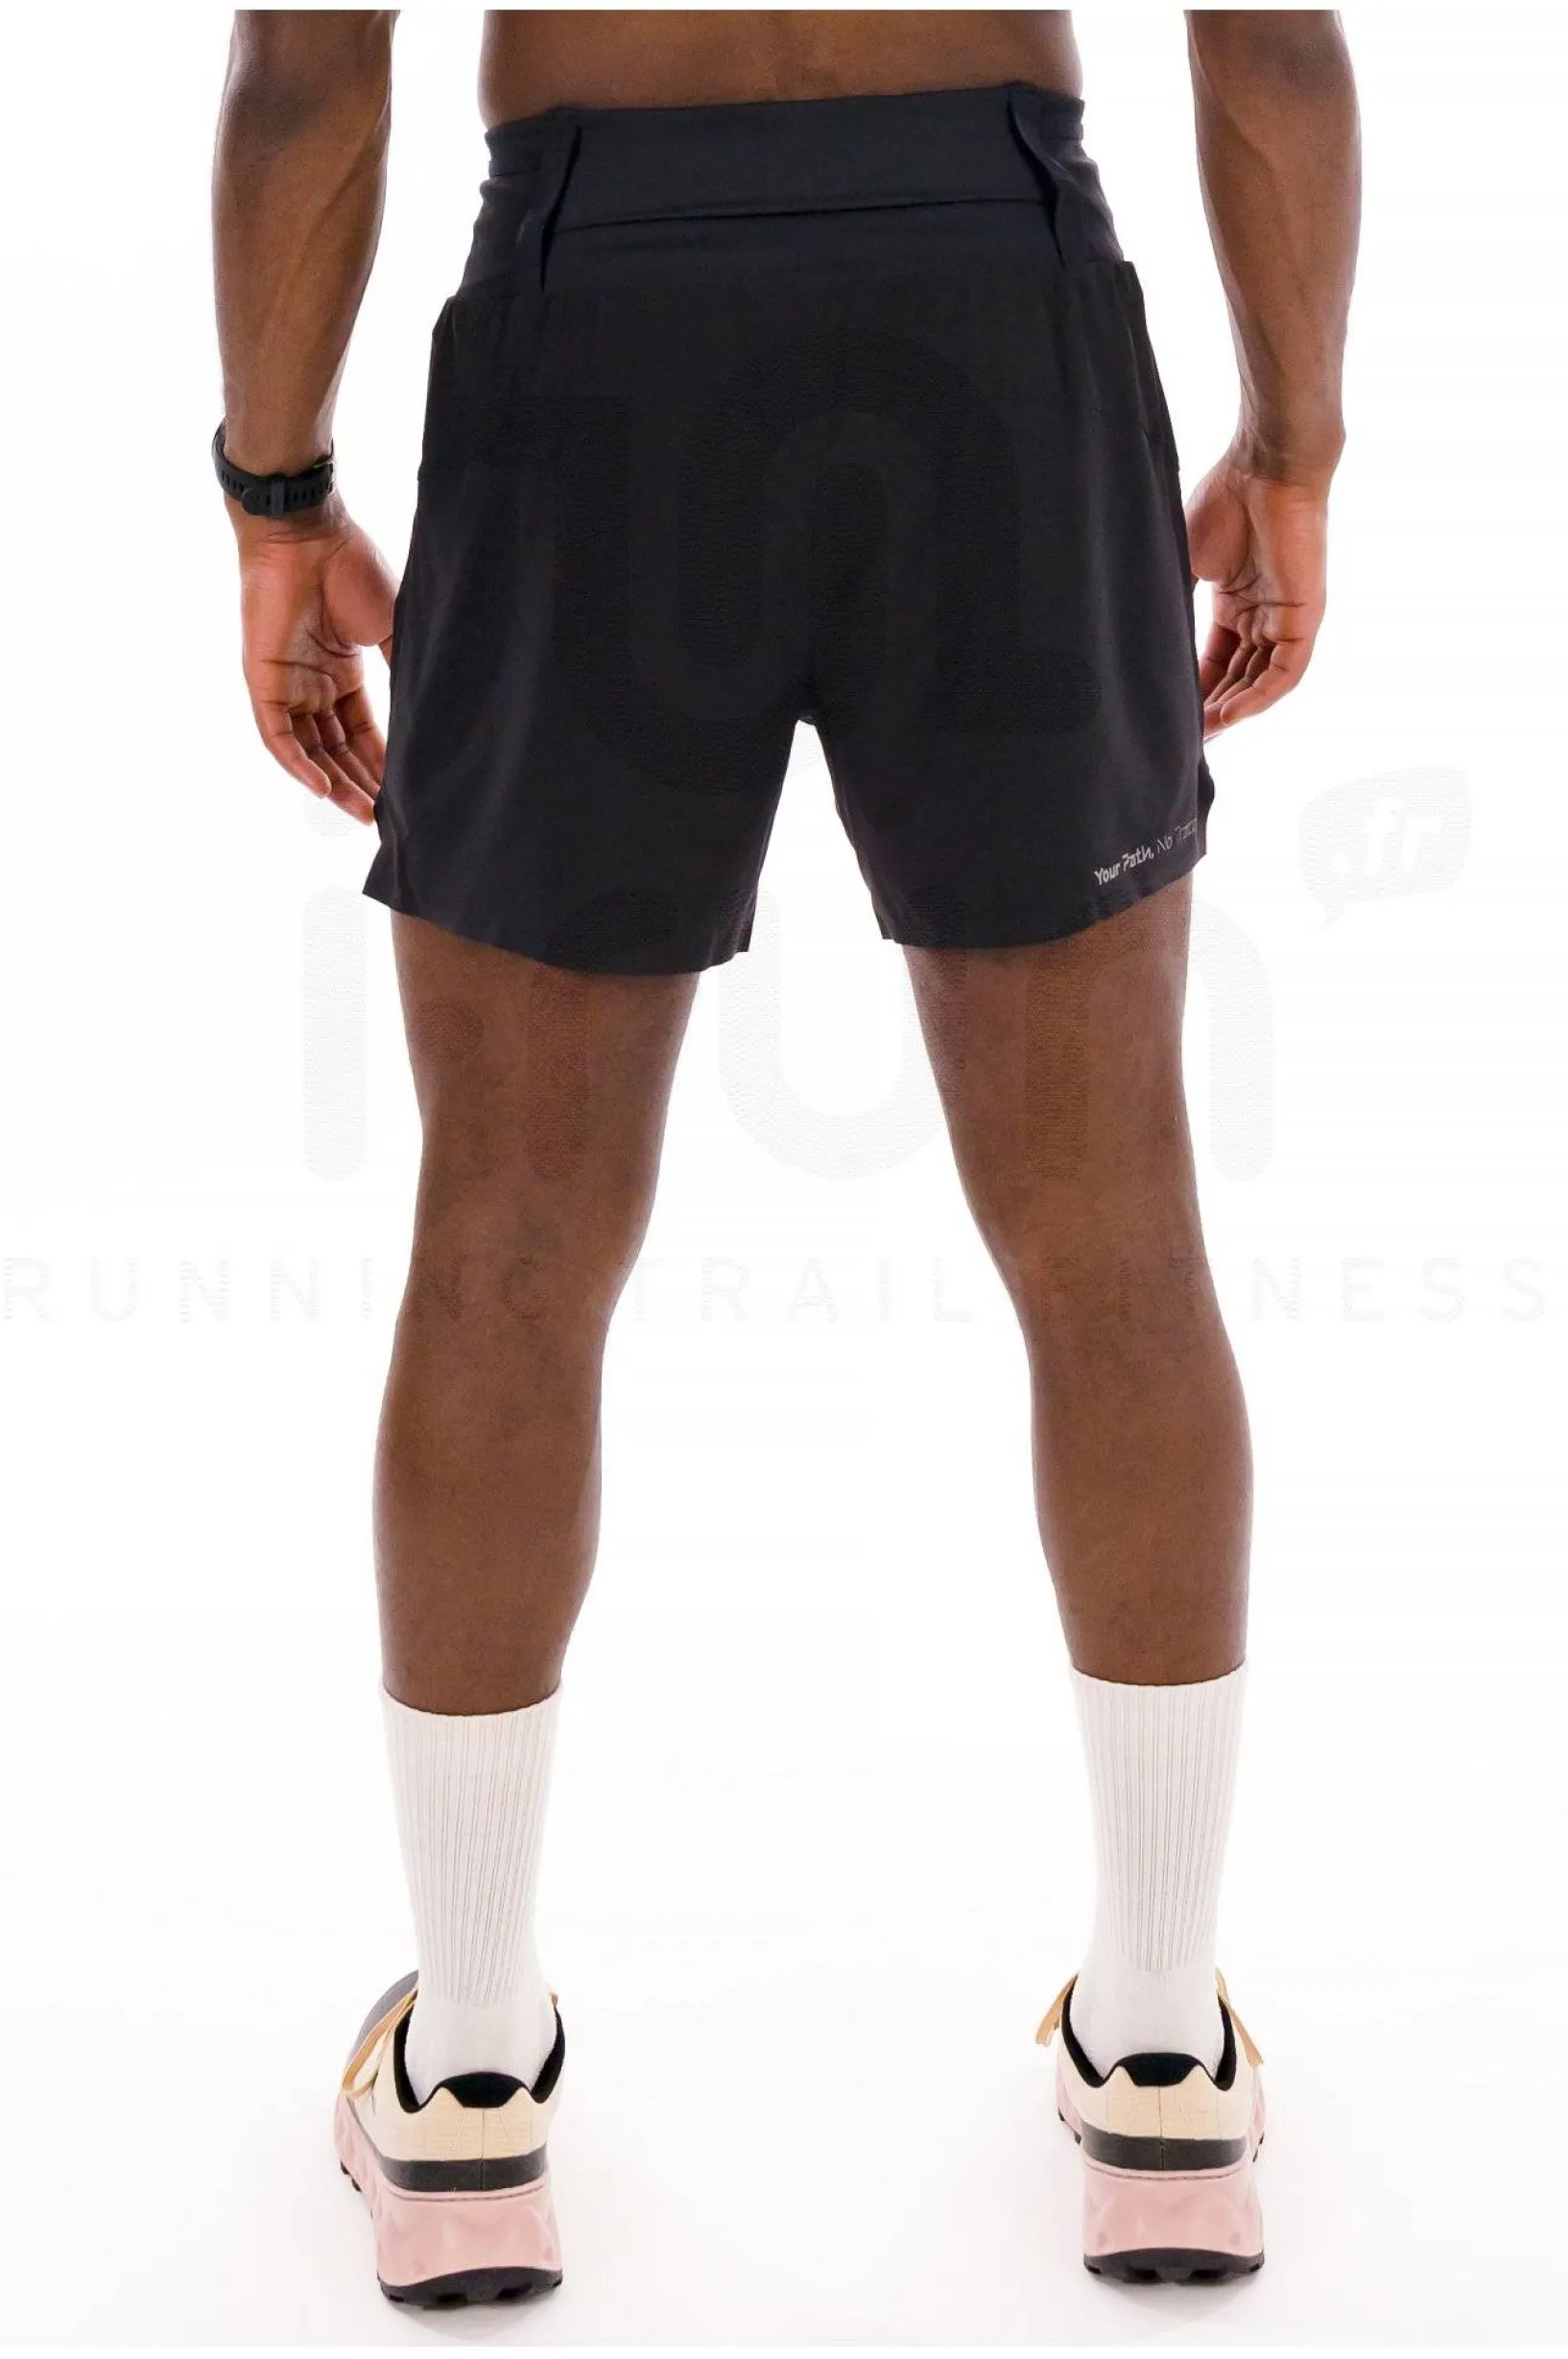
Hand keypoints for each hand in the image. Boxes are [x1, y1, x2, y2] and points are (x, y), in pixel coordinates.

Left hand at [233, 495, 397, 821]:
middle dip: (360, 784)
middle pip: (335, 749)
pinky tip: (325, 790)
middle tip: (383, 818)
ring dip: (333, 783)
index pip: (362, 732)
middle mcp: (312, 683)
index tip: (403, 793)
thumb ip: (402, 671)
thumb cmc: (350, 567)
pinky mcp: (263, 679)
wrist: (308, 531)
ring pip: (308, 750)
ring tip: (362, 813)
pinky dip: (298, 764)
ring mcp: (286, 683)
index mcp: (340, 672)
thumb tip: (431, 715)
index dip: (381, 764)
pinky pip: (277, 735)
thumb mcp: (391, 628)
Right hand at [1185, 454, 1328, 737]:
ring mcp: (1285, 617)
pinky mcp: (1304, 617)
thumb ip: (1174, 605)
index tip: (1167, 715)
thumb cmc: (1223, 501)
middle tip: (1182, 738)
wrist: (1263, 467)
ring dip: (1233, 711)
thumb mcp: (1185, 563)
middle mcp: (1264, 615)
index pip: (1216, 661)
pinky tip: (1231, 716)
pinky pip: (1285, 671)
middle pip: (1237, 678)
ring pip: (1261, 682)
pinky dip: (1260, 697)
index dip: (1194, 689)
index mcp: (1237, 602)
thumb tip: (1139, 644)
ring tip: (1202, 735)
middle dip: (1211, 710)